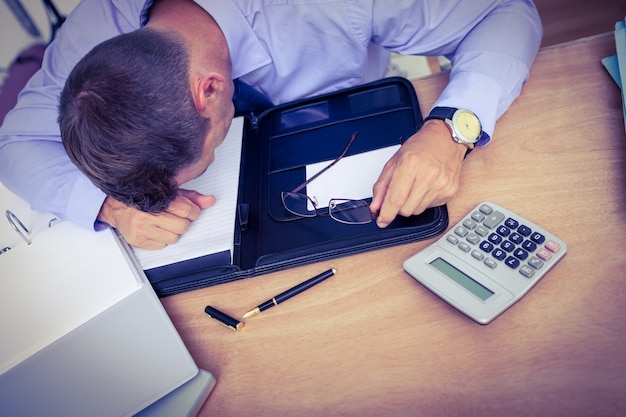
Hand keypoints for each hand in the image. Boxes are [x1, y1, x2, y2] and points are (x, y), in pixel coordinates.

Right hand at [97, 189, 215, 249]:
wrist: (115, 207)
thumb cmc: (143, 198)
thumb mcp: (168, 192)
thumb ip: (191, 197)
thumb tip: (210, 201)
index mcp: (156, 198)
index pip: (186, 210)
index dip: (193, 211)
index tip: (190, 211)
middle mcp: (147, 214)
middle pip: (182, 226)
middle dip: (183, 222)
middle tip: (176, 217)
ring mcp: (141, 228)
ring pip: (174, 238)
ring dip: (173, 231)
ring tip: (165, 223)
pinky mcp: (137, 240)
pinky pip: (162, 246)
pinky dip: (162, 239)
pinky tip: (156, 229)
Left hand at [370, 119, 467, 226]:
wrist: (446, 138)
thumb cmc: (420, 147)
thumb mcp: (394, 161)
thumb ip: (382, 186)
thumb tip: (376, 207)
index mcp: (411, 164)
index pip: (396, 198)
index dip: (386, 213)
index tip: (382, 221)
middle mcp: (428, 174)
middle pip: (406, 209)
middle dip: (399, 206)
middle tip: (401, 192)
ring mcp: (442, 184)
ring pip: (418, 210)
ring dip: (412, 203)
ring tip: (416, 185)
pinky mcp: (450, 191)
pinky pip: (430, 207)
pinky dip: (425, 200)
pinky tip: (427, 186)